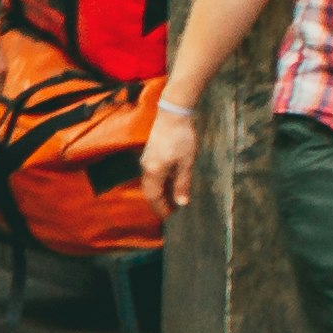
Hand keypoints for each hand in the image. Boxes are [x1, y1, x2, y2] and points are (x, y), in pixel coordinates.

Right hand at [138, 100, 199, 220]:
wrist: (173, 114)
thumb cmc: (181, 138)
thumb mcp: (186, 163)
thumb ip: (182, 184)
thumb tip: (182, 203)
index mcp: (154, 172)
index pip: (154, 196)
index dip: (161, 208)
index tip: (170, 217)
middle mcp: (146, 167)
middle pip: (149, 191)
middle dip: (159, 203)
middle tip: (171, 211)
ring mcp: (146, 160)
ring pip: (150, 183)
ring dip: (159, 193)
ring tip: (172, 199)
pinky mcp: (149, 153)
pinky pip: (151, 174)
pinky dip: (159, 183)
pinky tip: (169, 183)